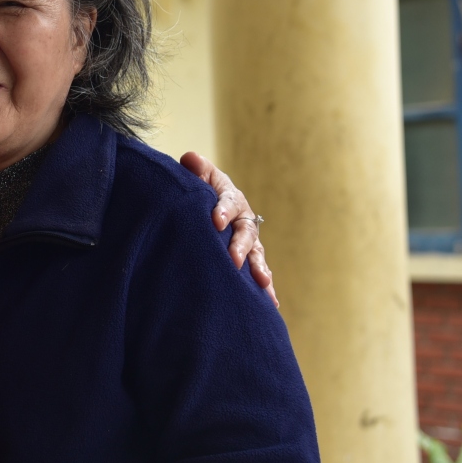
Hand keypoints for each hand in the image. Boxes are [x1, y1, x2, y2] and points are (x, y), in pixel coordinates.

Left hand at [180, 151, 277, 306]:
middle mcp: (244, 219)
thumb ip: (197, 170)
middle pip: (246, 233)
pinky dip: (266, 287)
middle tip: (234, 259)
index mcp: (231, 198)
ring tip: (263, 282)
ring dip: (260, 268)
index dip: (223, 210)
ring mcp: (250, 240)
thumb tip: (190, 159)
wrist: (213, 206)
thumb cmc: (203, 191)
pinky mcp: (250, 258)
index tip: (215, 221)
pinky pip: (259, 272)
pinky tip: (272, 303)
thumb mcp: (200, 178)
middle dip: (241, 246)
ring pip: (257, 255)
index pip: (228, 202)